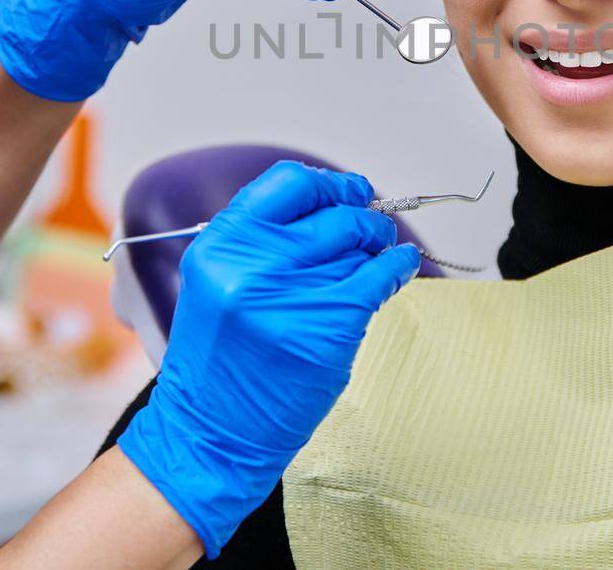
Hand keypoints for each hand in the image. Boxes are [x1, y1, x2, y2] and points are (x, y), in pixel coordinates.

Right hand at [116, 161, 420, 559]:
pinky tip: (401, 265)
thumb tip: (330, 204)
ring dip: (378, 244)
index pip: (289, 181)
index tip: (347, 192)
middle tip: (372, 225)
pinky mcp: (327, 327)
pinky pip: (379, 277)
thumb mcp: (219, 280)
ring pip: (358, 245)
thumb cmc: (220, 359)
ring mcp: (291, 295)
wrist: (211, 430)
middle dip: (362, 215)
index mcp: (221, 244)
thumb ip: (262, 238)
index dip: (327, 184)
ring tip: (379, 252)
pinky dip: (398, 266)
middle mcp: (252, 263)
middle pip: (333, 212)